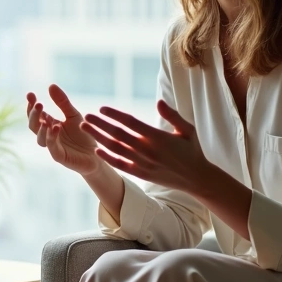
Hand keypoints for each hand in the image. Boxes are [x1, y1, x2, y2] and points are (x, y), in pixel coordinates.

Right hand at [27, 84, 101, 175]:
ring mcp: (53, 147)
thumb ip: (62, 102)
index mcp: (49, 125)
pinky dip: (52, 138)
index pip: (36, 115)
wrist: (98, 153)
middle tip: (38, 104)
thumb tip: (51, 85)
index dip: (31, 106)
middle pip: (33, 126)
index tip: (30, 95)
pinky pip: (52, 148)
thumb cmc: (83, 134)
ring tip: (46, 118)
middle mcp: (48, 136)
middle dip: (34, 115)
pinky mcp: (60, 156)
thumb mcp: (73, 114)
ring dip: (41, 128)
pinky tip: (55, 128)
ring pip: (40, 139)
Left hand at [81, 100, 215, 193]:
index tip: (102, 108)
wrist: (196, 178)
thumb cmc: (192, 150)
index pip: (130, 122)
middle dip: (100, 124)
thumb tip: (159, 102)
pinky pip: (120, 165)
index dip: (114, 115)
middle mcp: (147, 150)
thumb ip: (172, 115)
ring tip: (86, 128)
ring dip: (98, 138)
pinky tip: (97, 150)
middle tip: (86, 116)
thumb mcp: (187, 130)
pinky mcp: (141, 174)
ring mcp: (143, 163)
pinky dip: (107, 158)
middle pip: (118, 134)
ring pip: (115, 149)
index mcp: (158, 137)